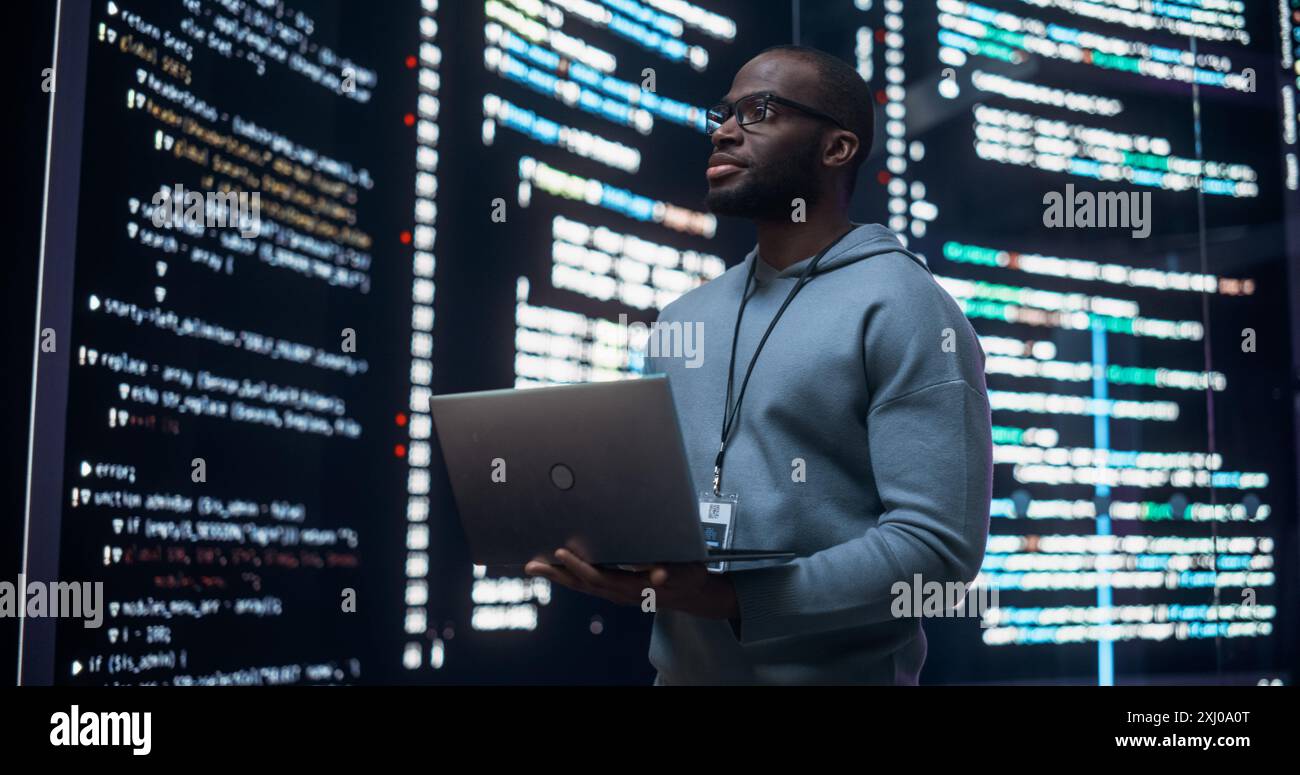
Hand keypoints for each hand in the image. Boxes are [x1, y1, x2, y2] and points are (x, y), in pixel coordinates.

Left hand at [524, 548, 739, 619]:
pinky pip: (587, 584)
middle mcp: (620, 593)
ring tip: (535, 565)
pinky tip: (557, 568)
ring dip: (558, 576)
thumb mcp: (685, 572)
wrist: (692, 594)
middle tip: (532, 564)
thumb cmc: (687, 577)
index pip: (600, 577)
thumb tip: (659, 576)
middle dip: (556, 574)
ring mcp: (616, 593)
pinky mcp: (615, 589)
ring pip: (581, 585)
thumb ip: (672, 572)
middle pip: (582, 584)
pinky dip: (569, 576)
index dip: (580, 566)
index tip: (562, 553)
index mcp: (633, 587)